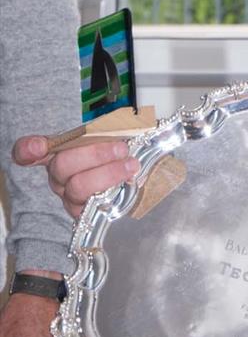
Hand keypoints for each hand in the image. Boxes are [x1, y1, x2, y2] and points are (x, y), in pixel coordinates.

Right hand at [13, 135, 139, 218]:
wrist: (122, 183)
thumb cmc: (108, 156)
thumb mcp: (103, 140)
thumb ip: (103, 131)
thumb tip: (122, 124)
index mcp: (55, 153)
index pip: (26, 151)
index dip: (28, 149)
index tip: (39, 147)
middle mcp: (57, 175)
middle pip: (63, 164)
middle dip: (94, 154)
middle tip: (121, 149)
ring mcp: (67, 195)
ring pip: (79, 186)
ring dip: (109, 173)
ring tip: (131, 165)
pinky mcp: (81, 213)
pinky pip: (91, 205)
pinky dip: (112, 190)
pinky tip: (129, 181)